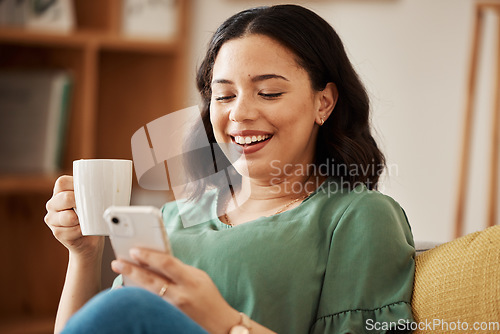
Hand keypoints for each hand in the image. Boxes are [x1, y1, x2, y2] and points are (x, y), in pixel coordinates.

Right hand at [44, 175, 103, 258]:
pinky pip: (72, 231)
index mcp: (60, 192)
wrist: (90, 238)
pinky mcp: (57, 233)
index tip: (88, 193)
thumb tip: (109, 185)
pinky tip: (84, 230)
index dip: (77, 186)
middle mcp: (53, 204)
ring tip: (86, 220)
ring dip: (82, 219)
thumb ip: (93, 190)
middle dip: (81, 203)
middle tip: (90, 208)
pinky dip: (82, 231)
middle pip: (66, 198)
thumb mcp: (92, 200)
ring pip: (68, 217)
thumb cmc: (92, 215)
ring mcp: (52, 219)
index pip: (62, 182)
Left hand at [111, 248, 240, 333]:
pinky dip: (137, 299)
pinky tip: (126, 295)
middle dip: (132, 269)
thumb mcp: (199, 278)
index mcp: (191, 280)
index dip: (148, 255)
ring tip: (120, 275)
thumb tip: (158, 260)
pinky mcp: (168, 319)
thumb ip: (180, 269)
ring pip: (146, 295)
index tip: (134, 250)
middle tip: (117, 262)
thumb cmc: (210, 299)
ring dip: (131, 283)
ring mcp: (173, 309)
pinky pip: (149, 306)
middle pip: (151, 280)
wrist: (220, 325)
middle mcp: (180, 295)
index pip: (167, 263)